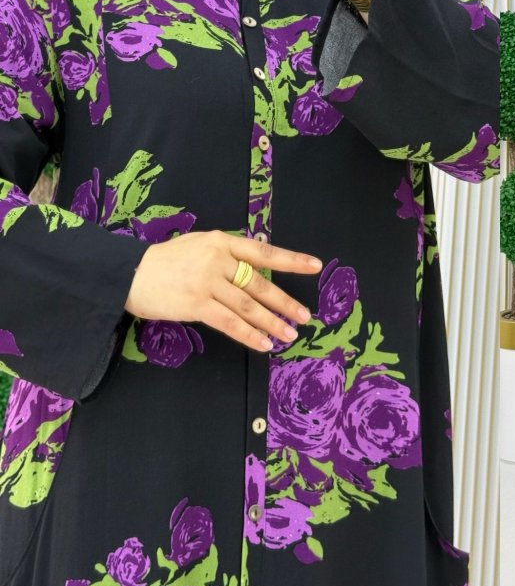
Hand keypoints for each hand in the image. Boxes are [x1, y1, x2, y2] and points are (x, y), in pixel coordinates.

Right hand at [126, 231, 322, 351]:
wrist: (128, 273)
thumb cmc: (165, 260)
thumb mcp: (198, 245)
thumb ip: (227, 254)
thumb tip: (256, 269)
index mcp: (222, 242)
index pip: (263, 251)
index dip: (291, 259)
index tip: (314, 265)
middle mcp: (218, 259)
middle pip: (260, 283)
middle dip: (284, 302)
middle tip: (304, 315)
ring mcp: (208, 282)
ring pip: (248, 305)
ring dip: (271, 322)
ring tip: (289, 334)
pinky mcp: (196, 304)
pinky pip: (229, 322)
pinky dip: (249, 334)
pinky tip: (264, 343)